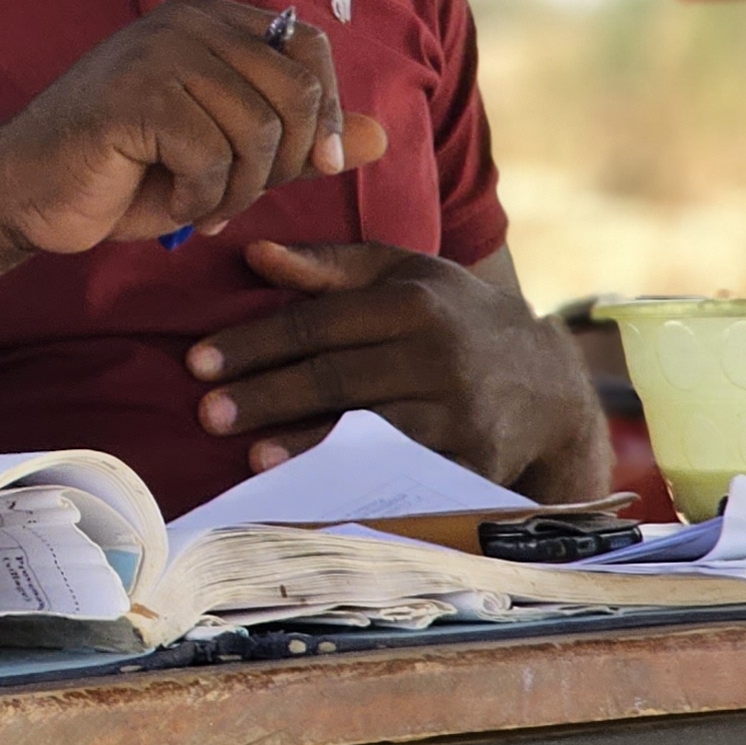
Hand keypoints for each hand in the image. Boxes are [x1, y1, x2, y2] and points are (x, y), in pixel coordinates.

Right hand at [0, 0, 390, 265]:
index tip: (312, 165)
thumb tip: (380, 137)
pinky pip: (212, 158)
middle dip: (282, 166)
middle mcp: (185, 21)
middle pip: (294, 96)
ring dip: (238, 191)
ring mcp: (157, 53)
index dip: (324, 113)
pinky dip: (200, 199)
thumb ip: (298, 144)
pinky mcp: (134, 96)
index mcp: (208, 20)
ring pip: (258, 134)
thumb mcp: (228, 159)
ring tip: (200, 205)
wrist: (22, 192)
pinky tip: (171, 203)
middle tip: (238, 197)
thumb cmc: (124, 174)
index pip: (310, 50)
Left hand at [189, 240, 611, 498]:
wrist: (547, 383)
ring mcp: (460, 415)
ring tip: (251, 456)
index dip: (253, 344)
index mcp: (413, 303)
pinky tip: (311, 490)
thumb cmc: (453, 316)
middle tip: (205, 412)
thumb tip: (255, 254)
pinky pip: (402, 475)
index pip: (317, 324)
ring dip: (306, 446)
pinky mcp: (473, 463)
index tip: (197, 362)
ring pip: (368, 431)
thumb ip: (329, 265)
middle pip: (336, 379)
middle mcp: (439, 357)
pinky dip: (354, 483)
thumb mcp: (402, 273)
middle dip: (266, 397)